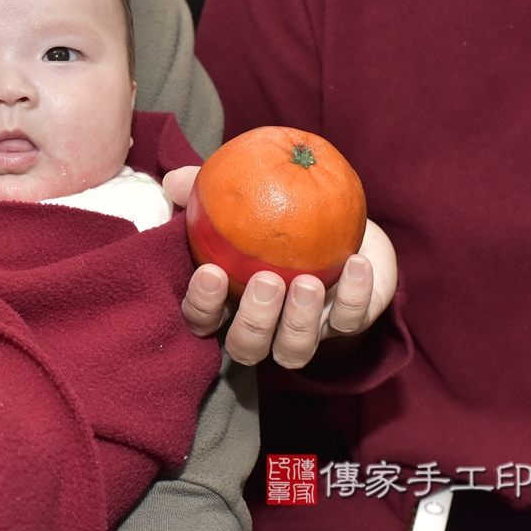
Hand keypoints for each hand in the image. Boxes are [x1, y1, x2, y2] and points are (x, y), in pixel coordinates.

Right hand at [163, 166, 396, 367]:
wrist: (340, 220)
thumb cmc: (275, 210)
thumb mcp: (240, 197)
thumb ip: (203, 190)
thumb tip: (174, 180)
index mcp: (230, 304)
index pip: (203, 320)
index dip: (202, 305)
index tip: (210, 271)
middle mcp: (265, 327)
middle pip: (248, 348)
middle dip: (254, 322)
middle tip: (266, 281)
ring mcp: (306, 330)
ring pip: (295, 350)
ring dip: (298, 321)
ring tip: (307, 281)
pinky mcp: (348, 322)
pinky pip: (351, 320)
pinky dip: (355, 296)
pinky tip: (356, 263)